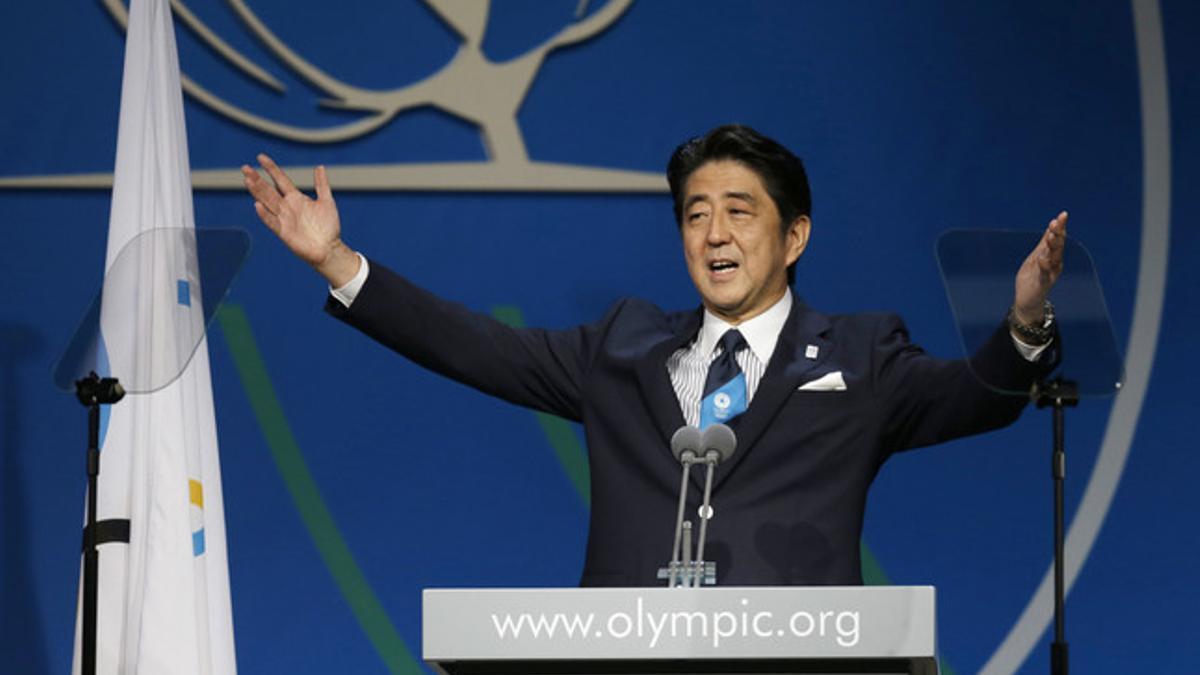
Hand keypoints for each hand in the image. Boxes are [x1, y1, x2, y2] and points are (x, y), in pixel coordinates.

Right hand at [241, 154, 359, 286]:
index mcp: (296, 198)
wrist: (329, 248)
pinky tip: (257, 205)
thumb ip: (321, 184)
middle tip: (244, 168)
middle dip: (257, 179)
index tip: (260, 157)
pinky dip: (265, 214)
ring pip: (267, 202)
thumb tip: (319, 166)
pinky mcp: (283, 232)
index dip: (271, 168)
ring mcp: (284, 219)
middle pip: (268, 190)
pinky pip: (272, 222)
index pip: (280, 179)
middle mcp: (287, 207)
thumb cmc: (328, 227)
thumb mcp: (326, 201)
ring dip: (257, 192)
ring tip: (247, 180)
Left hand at [1013, 210, 1067, 324]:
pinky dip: (1044, 266)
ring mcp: (1050, 274)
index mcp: (1051, 256)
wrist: (1027, 300)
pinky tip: (1042, 258)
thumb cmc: (1032, 278)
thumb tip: (1051, 227)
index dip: (1060, 227)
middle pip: (1058, 246)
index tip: (1062, 215)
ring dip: (1053, 247)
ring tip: (1051, 236)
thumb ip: (1044, 244)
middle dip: (1058, 234)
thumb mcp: (1036, 257)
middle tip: (1057, 222)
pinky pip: (1044, 274)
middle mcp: (1054, 263)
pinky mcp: (1043, 284)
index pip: (1057, 239)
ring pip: (1054, 258)